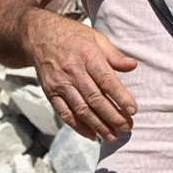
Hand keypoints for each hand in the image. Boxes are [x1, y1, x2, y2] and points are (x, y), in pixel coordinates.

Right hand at [23, 9, 137, 141]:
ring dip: (98, 125)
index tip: (133, 110)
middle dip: (113, 116)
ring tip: (113, 136)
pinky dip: (78, 126)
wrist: (39, 36)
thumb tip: (133, 66)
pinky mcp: (50, 92)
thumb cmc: (73, 36)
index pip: (106, 80)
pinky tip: (92, 135)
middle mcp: (73, 71)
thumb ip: (114, 54)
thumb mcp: (96, 37)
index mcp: (87, 55)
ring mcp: (60, 83)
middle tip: (127, 127)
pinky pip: (65, 113)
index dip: (120, 96)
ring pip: (81, 109)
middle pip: (95, 98)